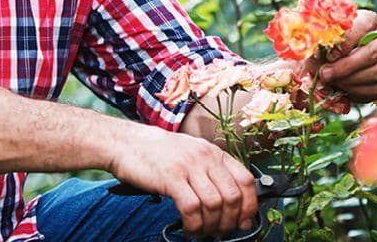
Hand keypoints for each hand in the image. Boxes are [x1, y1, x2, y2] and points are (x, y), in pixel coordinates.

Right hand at [108, 123, 257, 237]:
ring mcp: (189, 166)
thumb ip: (210, 173)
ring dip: (211, 225)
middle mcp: (206, 157)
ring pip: (214, 204)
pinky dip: (194, 225)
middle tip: (221, 232)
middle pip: (232, 196)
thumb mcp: (192, 155)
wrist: (127, 142)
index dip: (250, 205)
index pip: (246, 180)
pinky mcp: (171, 177)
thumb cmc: (158, 153)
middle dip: (230, 221)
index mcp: (214, 153)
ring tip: (203, 232)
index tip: (245, 222)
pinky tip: (189, 229)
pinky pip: (192, 208)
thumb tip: (230, 203)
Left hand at [315, 9, 376, 102]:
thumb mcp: (321, 39)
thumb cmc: (326, 45)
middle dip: (347, 67)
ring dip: (352, 81)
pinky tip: (344, 89)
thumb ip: (319, 43)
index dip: (346, 42)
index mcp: (369, 19)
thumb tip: (316, 53)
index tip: (328, 55)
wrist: (332, 60)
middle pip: (373, 52)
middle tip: (325, 74)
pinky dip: (360, 92)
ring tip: (333, 82)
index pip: (364, 26)